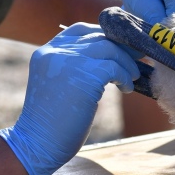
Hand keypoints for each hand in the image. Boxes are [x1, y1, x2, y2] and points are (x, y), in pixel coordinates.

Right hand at [0, 23, 139, 174]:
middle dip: (122, 47)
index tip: (120, 49)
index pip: (81, 30)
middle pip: (99, 36)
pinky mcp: (84, 75)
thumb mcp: (60, 83)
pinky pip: (114, 67)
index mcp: (46, 51)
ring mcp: (68, 61)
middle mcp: (55, 51)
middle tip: (137, 59)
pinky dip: (125, 76)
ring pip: (110, 48)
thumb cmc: (53, 121)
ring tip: (131, 78)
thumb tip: (112, 55)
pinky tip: (126, 89)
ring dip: (126, 63)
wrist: (38, 144)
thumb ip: (76, 65)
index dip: (104, 36)